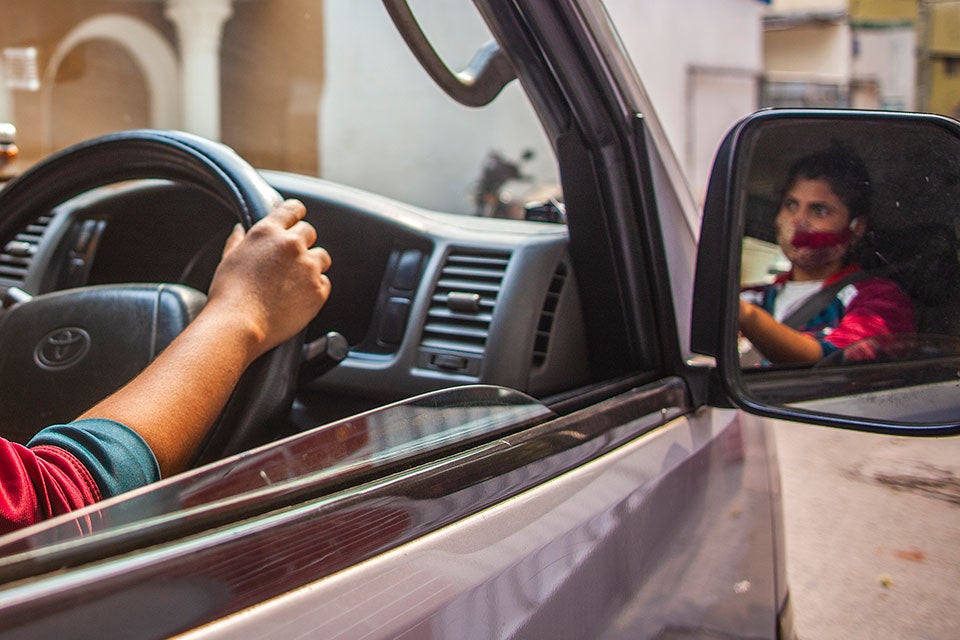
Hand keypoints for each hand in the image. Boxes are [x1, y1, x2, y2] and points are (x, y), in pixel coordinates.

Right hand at [206, 199, 331, 360]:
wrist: (240, 325)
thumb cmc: (229, 294)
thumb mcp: (229, 259)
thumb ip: (239, 240)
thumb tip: (241, 229)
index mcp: (268, 232)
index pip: (293, 209)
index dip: (296, 214)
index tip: (296, 220)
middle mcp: (292, 245)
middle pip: (309, 232)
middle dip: (301, 243)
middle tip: (288, 260)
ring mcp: (308, 267)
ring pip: (321, 257)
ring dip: (312, 264)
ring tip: (294, 281)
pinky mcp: (319, 290)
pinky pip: (324, 283)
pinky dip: (314, 288)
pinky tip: (297, 298)